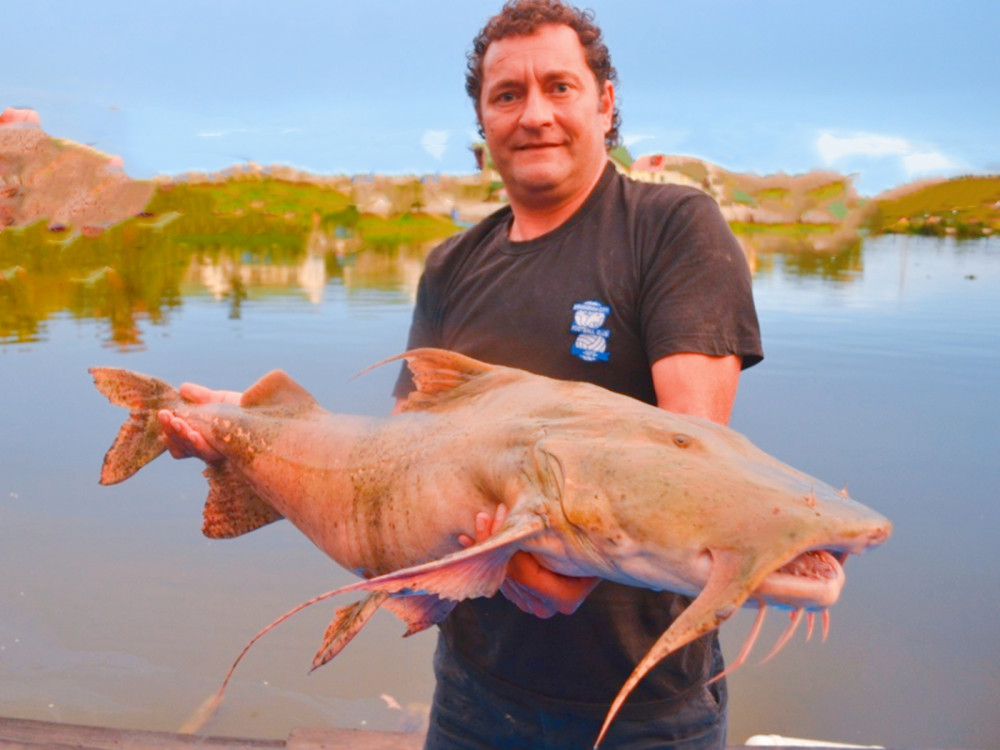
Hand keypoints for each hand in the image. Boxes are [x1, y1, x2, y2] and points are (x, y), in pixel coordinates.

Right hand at [157, 383, 241, 462]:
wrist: (267, 412)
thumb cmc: (242, 409)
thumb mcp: (217, 401)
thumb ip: (199, 396)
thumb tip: (182, 389)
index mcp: (200, 438)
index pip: (178, 441)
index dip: (168, 430)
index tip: (163, 414)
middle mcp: (208, 448)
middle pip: (181, 447)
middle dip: (171, 431)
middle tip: (165, 416)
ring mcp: (219, 452)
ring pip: (194, 450)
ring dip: (182, 436)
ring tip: (177, 423)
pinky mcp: (231, 453)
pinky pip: (211, 453)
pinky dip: (199, 444)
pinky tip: (194, 434)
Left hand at [459, 504, 599, 618]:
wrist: (601, 549)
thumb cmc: (592, 537)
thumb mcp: (573, 534)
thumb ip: (548, 536)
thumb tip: (521, 523)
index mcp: (564, 598)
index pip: (526, 574)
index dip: (510, 546)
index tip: (503, 516)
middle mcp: (547, 608)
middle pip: (510, 576)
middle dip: (493, 544)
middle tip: (484, 516)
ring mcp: (533, 605)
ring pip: (500, 576)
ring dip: (485, 549)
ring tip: (479, 521)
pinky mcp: (523, 596)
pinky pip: (498, 576)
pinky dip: (485, 558)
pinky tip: (468, 541)